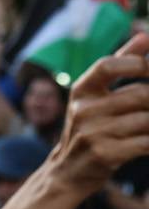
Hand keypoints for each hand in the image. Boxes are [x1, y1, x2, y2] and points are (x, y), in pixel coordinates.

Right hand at [48, 33, 148, 194]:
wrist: (68, 173)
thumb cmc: (90, 128)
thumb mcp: (96, 96)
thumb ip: (121, 64)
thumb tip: (144, 35)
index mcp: (81, 90)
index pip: (108, 65)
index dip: (138, 63)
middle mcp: (82, 110)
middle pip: (139, 94)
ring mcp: (91, 133)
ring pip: (146, 120)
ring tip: (148, 125)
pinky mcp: (104, 154)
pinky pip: (145, 142)